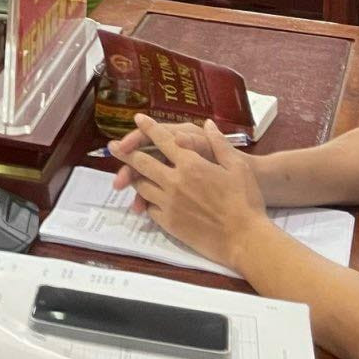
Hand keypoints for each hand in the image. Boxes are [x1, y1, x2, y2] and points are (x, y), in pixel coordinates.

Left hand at [114, 117, 268, 268]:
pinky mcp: (169, 223)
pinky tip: (144, 200)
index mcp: (191, 163)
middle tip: (113, 147)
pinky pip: (150, 208)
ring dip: (133, 177)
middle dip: (125, 152)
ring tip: (126, 174)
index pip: (163, 140)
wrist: (245, 239)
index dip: (148, 128)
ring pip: (141, 185)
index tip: (137, 119)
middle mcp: (175, 180)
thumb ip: (219, 143)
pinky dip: (146, 202)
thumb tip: (208, 124)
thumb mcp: (238, 167)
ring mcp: (169, 202)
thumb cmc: (246, 201)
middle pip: (142, 162)